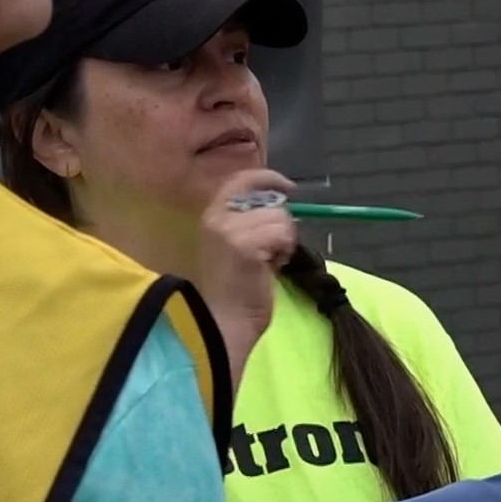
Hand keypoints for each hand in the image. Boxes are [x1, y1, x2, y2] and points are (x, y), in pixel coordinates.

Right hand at [199, 169, 298, 385]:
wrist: (222, 323)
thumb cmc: (231, 293)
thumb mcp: (236, 248)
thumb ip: (250, 225)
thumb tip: (280, 209)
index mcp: (211, 215)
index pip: (242, 180)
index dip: (269, 178)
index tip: (289, 187)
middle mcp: (217, 216)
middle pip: (269, 202)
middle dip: (281, 224)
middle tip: (273, 252)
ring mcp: (230, 229)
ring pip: (280, 218)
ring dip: (284, 240)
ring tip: (270, 263)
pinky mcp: (246, 244)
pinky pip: (282, 233)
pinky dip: (284, 250)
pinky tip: (273, 267)